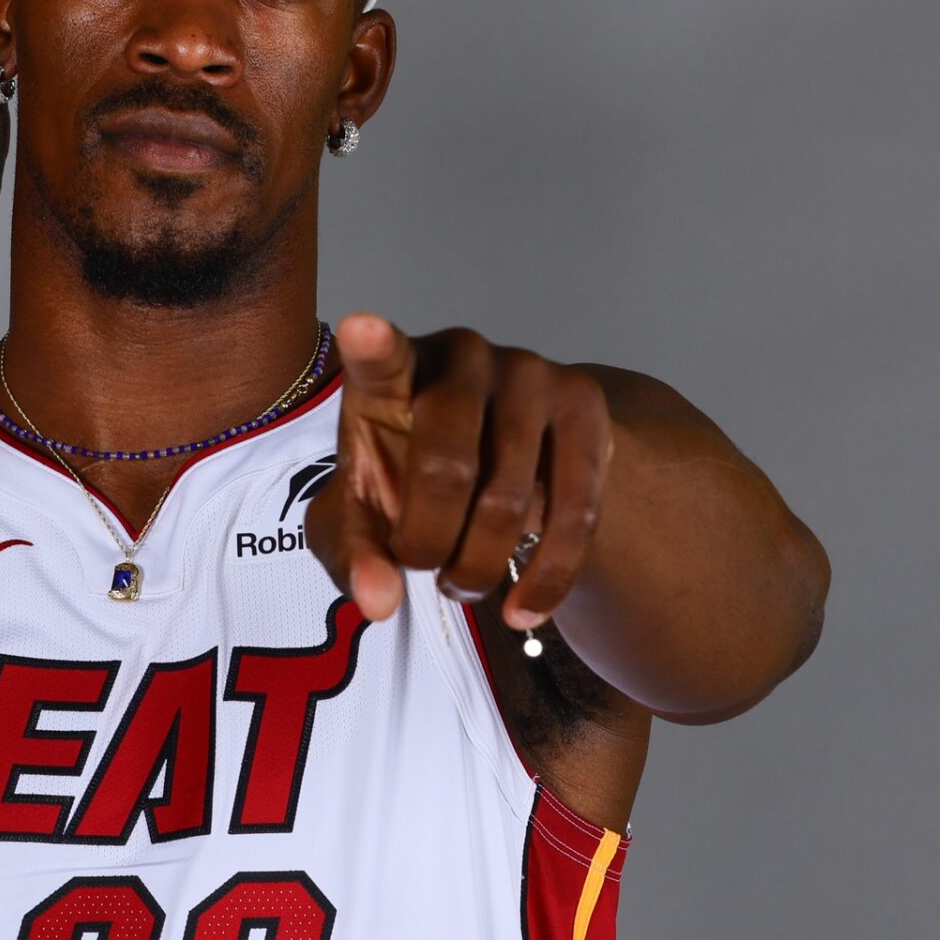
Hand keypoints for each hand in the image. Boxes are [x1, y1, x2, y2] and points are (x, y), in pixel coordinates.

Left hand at [304, 314, 614, 629]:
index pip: (379, 359)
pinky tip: (523, 611)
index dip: (372, 347)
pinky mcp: (584, 403)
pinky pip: (575, 512)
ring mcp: (528, 372)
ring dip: (479, 565)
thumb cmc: (408, 477)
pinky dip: (547, 577)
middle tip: (424, 569)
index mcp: (392, 374)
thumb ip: (355, 555)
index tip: (360, 328)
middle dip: (429, 544)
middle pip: (445, 469)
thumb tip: (379, 603)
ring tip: (461, 582)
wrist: (499, 456)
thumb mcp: (363, 517)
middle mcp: (461, 356)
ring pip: (509, 500)